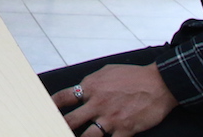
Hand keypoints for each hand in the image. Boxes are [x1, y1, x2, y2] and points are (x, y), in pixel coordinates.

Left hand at [51, 63, 178, 136]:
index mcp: (91, 87)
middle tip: (51, 130)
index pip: (63, 98)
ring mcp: (110, 118)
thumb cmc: (133, 76)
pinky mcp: (125, 130)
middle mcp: (97, 103)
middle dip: (60, 127)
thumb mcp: (107, 72)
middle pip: (70, 120)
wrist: (159, 83)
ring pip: (88, 136)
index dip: (51, 106)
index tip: (43, 112)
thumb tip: (80, 89)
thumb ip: (91, 82)